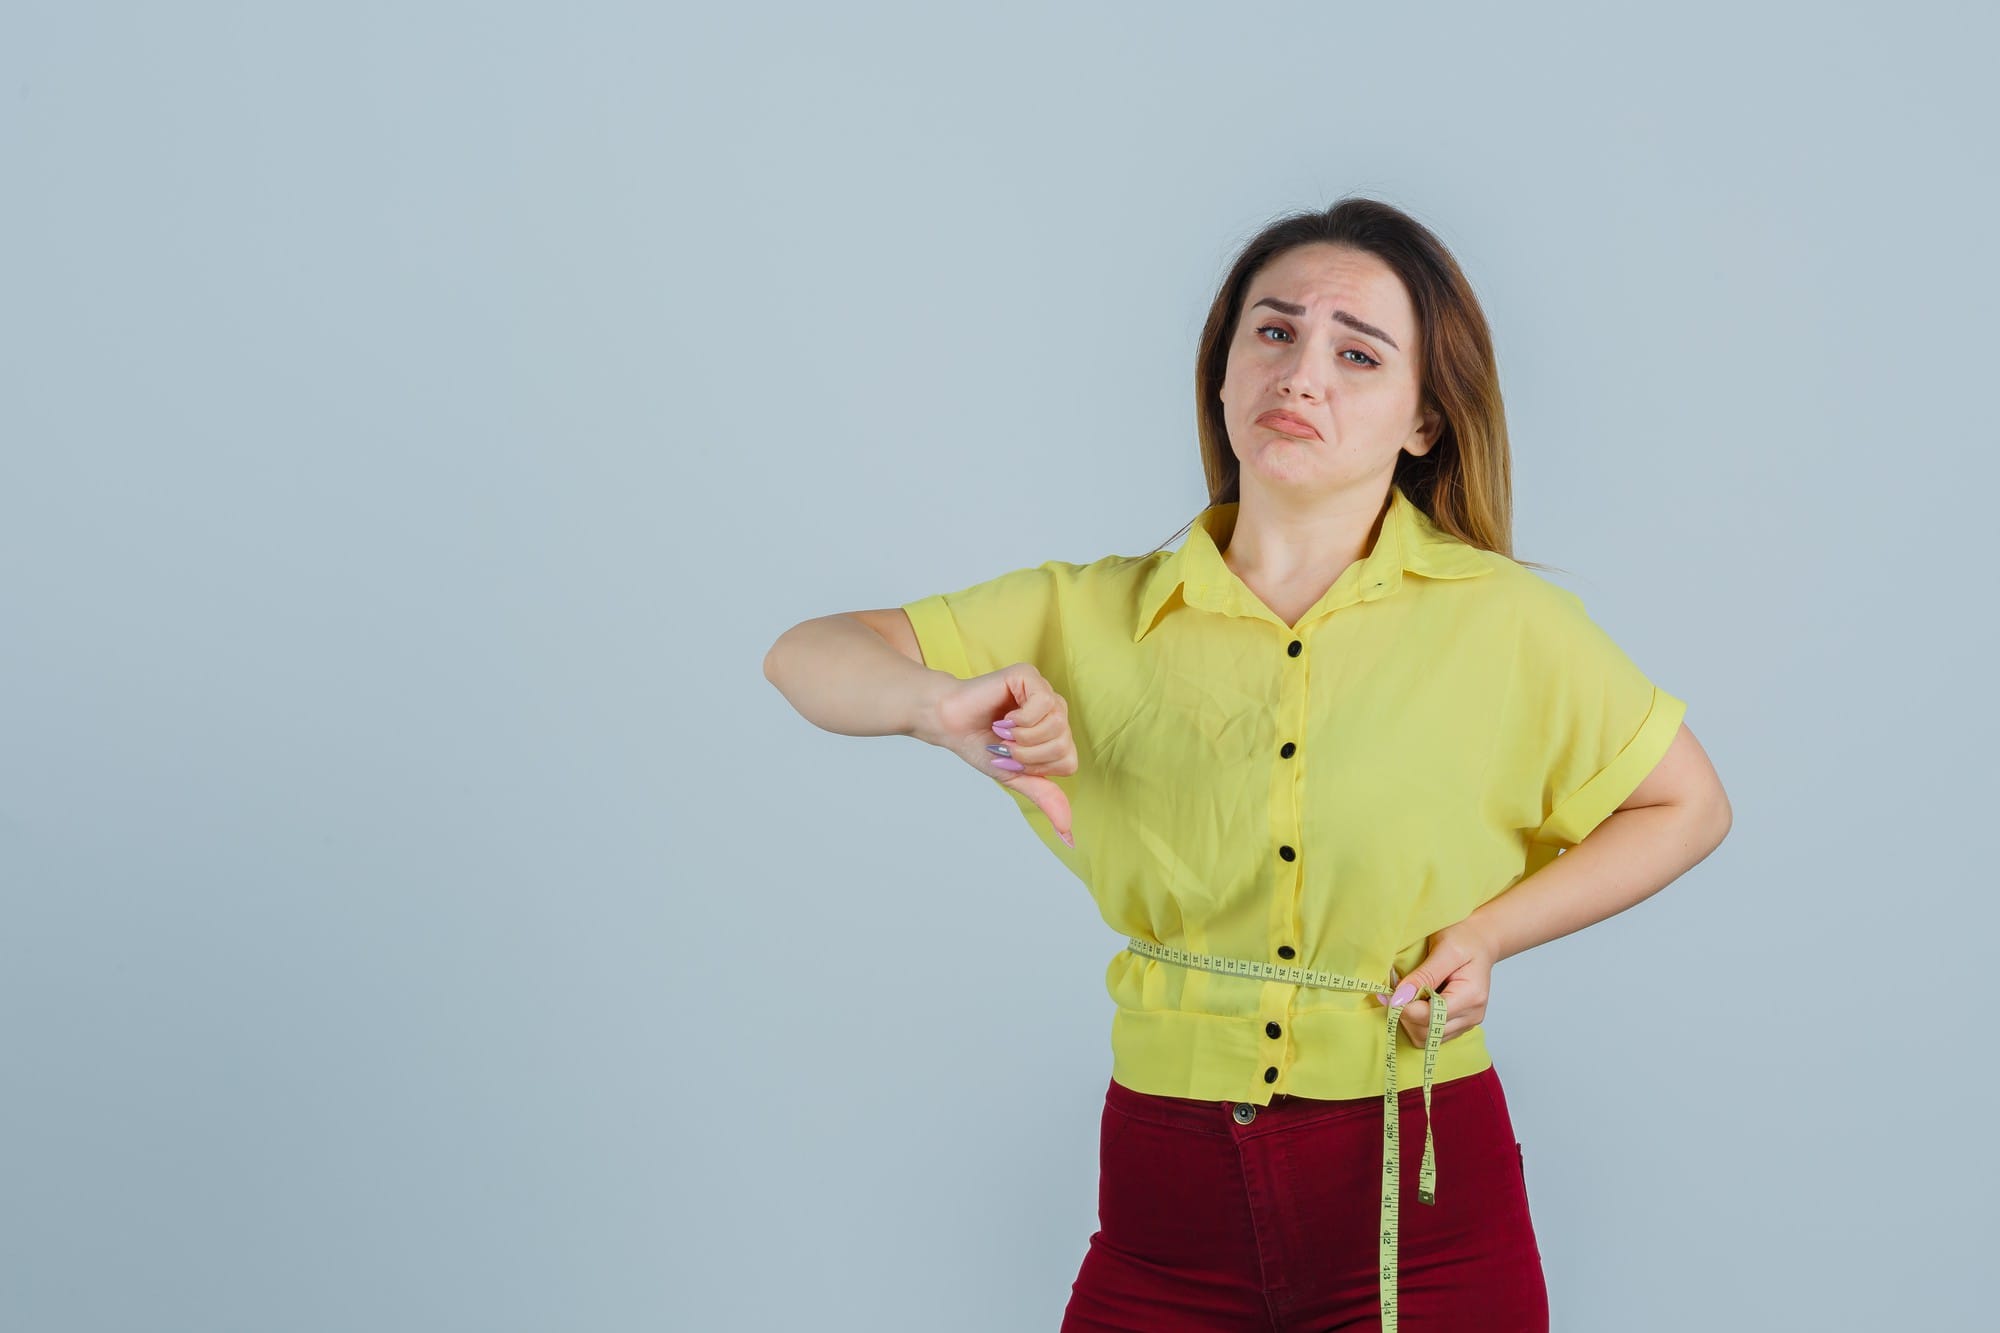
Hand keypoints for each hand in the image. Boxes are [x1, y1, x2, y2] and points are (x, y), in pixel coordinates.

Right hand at [926, 662, 1076, 846]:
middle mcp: (1055, 711)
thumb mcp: (1015, 776)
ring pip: (1056, 725)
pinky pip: (1043, 703)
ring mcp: (1044, 691)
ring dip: (1022, 738)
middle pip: (1063, 745)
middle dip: (1027, 755)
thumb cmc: (979, 744)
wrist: (948, 724)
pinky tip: (1004, 716)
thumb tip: (1069, 835)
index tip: (1012, 759)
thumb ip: (1044, 797)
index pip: (1068, 762)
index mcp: (1056, 733)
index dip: (1036, 768)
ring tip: (1003, 731)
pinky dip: (1020, 719)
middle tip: (1004, 745)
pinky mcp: (1029, 675)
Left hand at [1375, 918, 1498, 1044]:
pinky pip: (1430, 1035)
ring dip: (1409, 1020)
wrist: (1479, 942)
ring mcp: (1466, 1023)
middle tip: (1397, 991)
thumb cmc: (1464, 940)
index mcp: (1471, 997)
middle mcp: (1472, 1016)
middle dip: (1405, 1014)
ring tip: (1408, 995)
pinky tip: (1417, 1002)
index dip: (1404, 1007)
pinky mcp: (1458, 1025)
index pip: (1429, 1017)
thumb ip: (1423, 975)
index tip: (1389, 992)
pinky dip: (1417, 1022)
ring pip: (1425, 1039)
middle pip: (1426, 1033)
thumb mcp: (1444, 949)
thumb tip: (1400, 997)